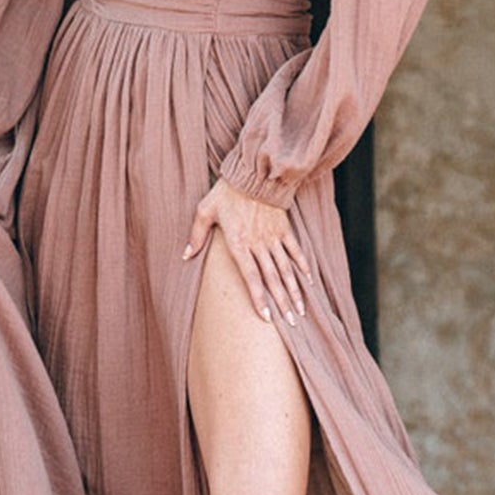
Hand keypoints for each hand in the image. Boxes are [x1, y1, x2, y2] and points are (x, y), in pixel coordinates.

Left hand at [183, 178, 312, 323]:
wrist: (253, 172)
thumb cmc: (226, 193)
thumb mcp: (205, 211)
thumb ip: (196, 235)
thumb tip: (186, 255)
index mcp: (238, 243)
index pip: (250, 277)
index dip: (259, 298)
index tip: (267, 317)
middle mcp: (258, 244)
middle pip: (272, 278)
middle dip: (282, 302)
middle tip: (291, 322)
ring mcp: (273, 237)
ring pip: (286, 268)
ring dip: (294, 290)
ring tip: (300, 310)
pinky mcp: (284, 228)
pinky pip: (295, 250)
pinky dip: (302, 266)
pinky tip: (307, 281)